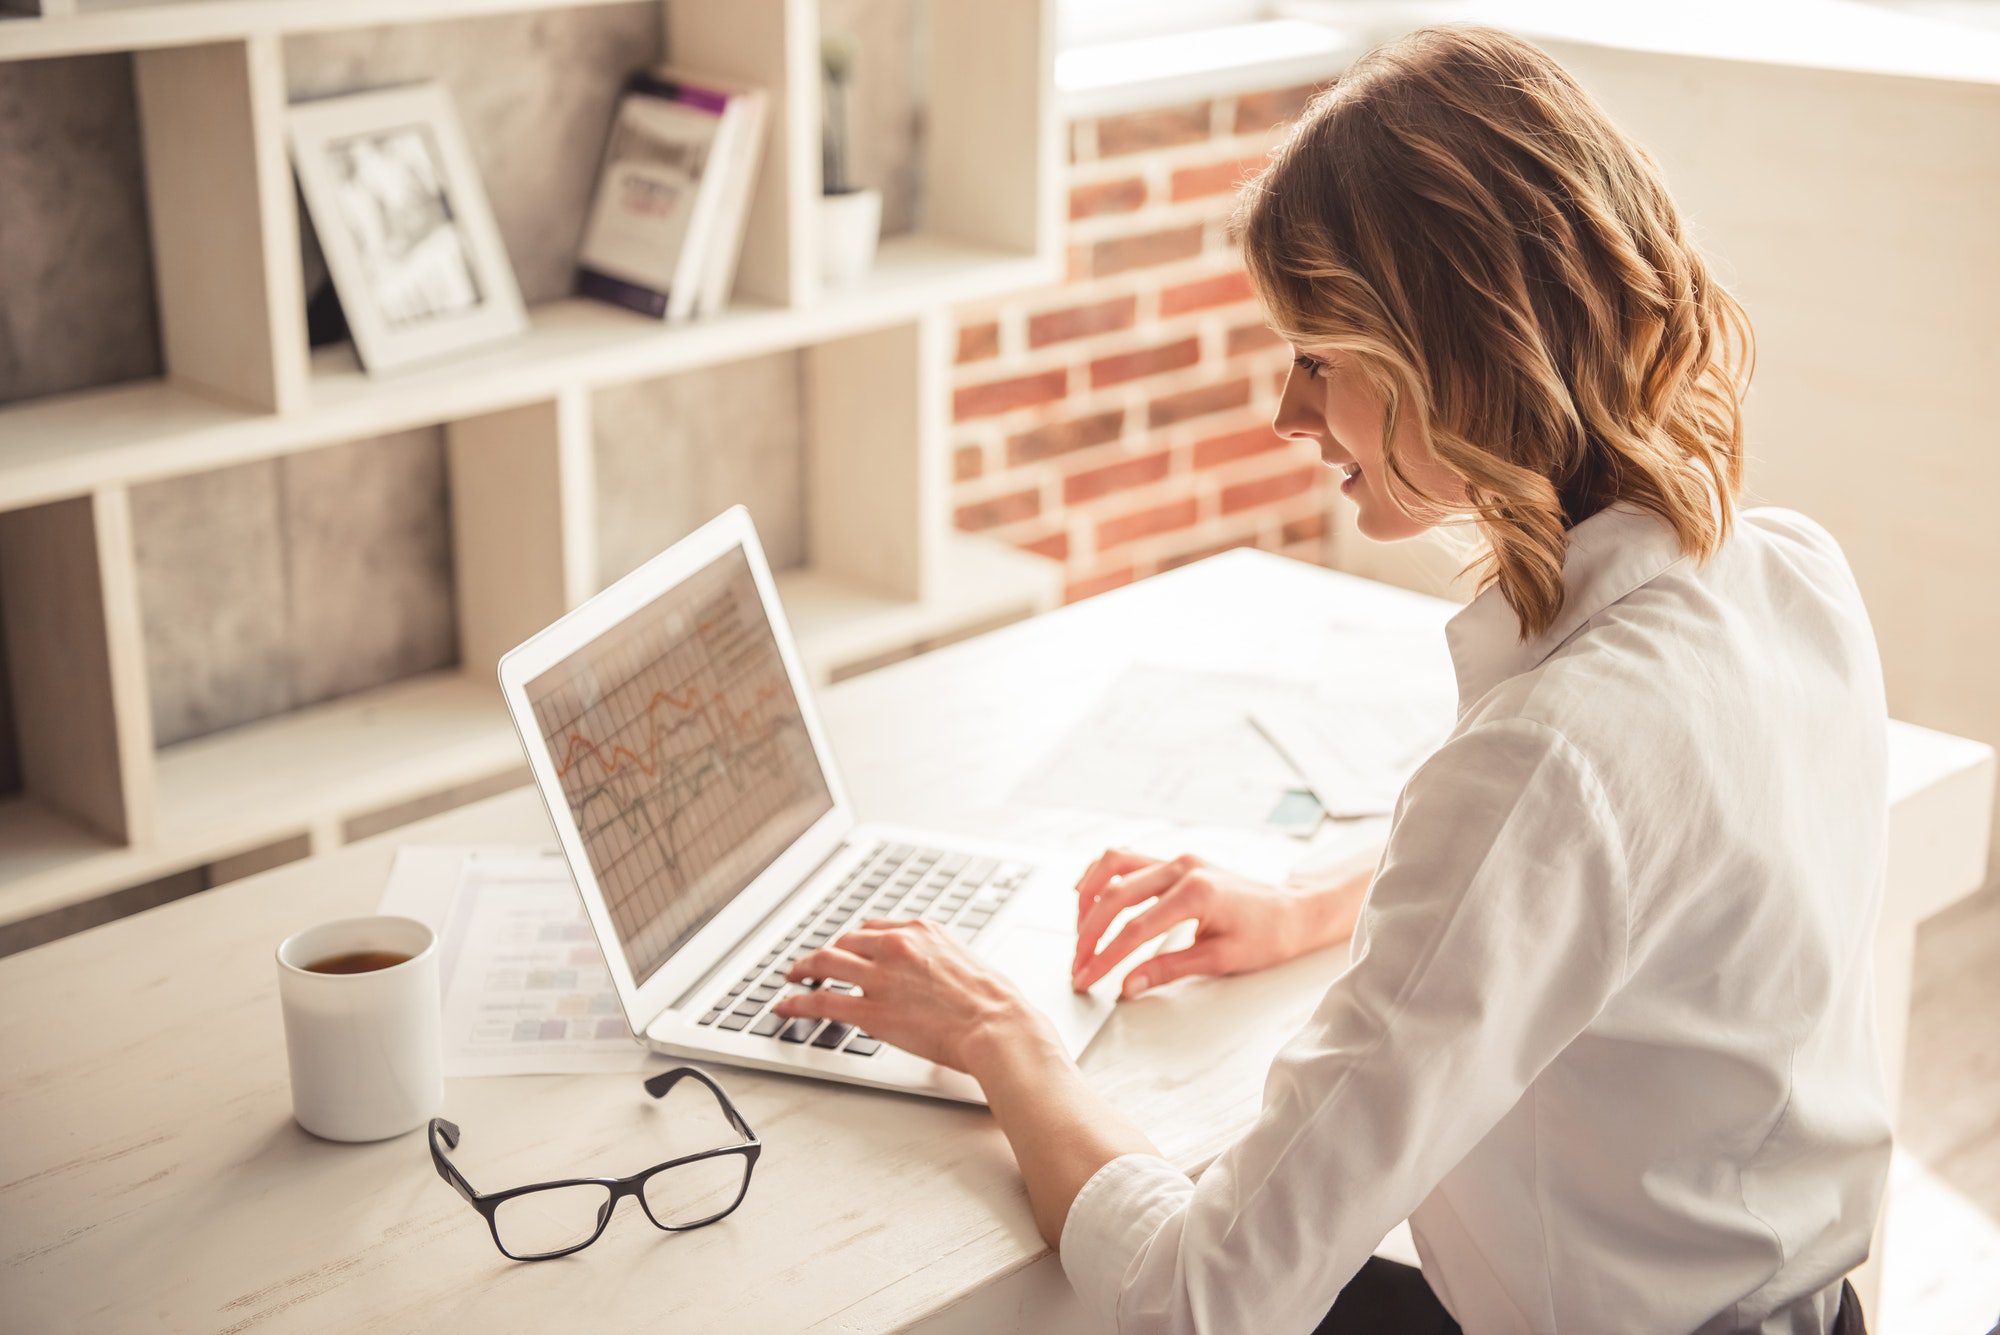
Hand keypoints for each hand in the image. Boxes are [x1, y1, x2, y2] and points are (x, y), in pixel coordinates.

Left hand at [775, 919, 1062, 1076]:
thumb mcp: (965, 961)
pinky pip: (823, 1002)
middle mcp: (896, 946)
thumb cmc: (993, 1000)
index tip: (846, 949)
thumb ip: (938, 959)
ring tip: (793, 977)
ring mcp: (880, 977)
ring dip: (803, 970)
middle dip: (826, 953)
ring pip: (825, 964)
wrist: (996, 1025)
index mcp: (921, 930)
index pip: (873, 929)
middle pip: (845, 942)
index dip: (853, 941)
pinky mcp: (871, 1011)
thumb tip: (930, 973)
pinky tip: (786, 1005)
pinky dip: (797, 1003)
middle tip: (813, 964)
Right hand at [1070, 847, 1369, 997]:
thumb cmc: (1267, 936)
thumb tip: (1127, 985)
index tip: (1086, 978)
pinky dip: (1103, 876)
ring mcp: (1177, 859)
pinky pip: (1127, 859)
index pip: (1135, 929)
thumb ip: (1168, 970)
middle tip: (1078, 964)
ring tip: (1079, 932)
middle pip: (1115, 897)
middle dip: (1089, 934)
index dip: (1105, 957)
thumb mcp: (1218, 960)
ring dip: (1089, 898)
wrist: (1293, 912)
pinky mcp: (1175, 861)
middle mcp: (1182, 868)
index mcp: (1196, 894)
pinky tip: (1090, 898)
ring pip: (1113, 866)